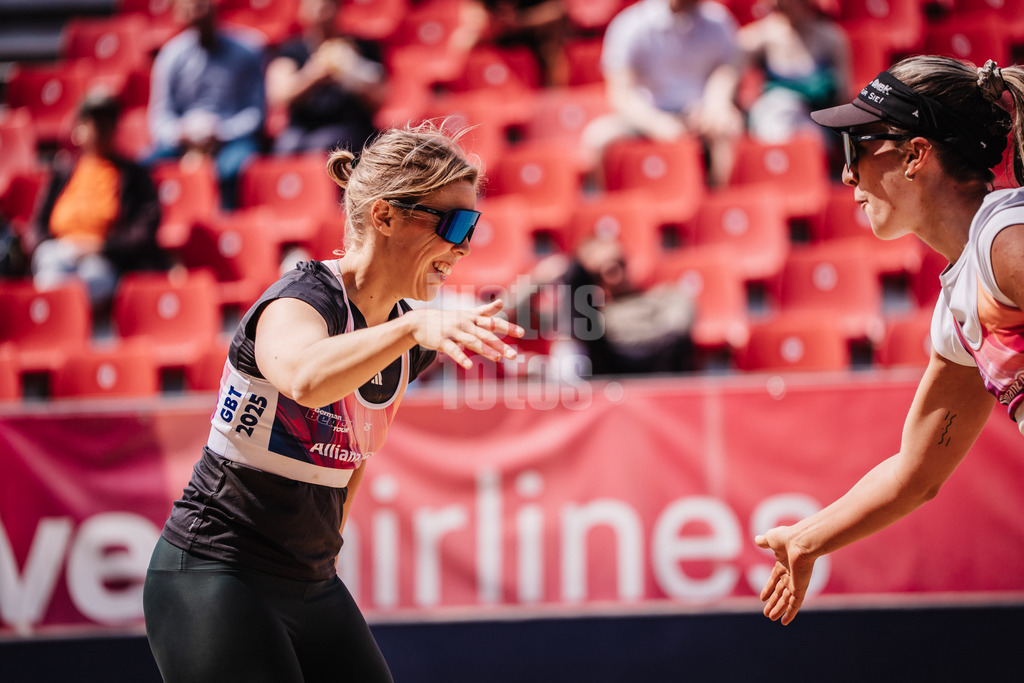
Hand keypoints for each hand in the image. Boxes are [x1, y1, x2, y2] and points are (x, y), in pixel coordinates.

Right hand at [409, 299, 524, 368]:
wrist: (420, 321)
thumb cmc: (448, 319)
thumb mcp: (467, 313)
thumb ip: (485, 310)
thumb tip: (502, 302)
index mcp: (473, 318)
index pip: (493, 322)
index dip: (507, 327)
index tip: (522, 333)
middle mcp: (465, 323)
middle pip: (485, 334)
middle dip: (500, 345)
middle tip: (514, 355)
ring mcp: (453, 331)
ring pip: (471, 341)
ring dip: (485, 350)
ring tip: (497, 358)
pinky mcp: (441, 340)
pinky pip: (452, 350)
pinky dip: (460, 357)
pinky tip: (469, 366)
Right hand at [755, 526, 816, 624]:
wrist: (801, 542)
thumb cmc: (787, 538)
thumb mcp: (771, 538)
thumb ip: (764, 541)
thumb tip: (757, 539)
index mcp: (783, 563)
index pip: (775, 579)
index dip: (768, 588)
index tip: (762, 598)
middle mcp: (790, 574)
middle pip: (780, 592)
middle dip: (773, 602)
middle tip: (766, 613)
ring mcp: (796, 582)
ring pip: (786, 600)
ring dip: (778, 609)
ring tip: (770, 618)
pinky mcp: (800, 588)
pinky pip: (795, 604)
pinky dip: (790, 613)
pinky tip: (784, 622)